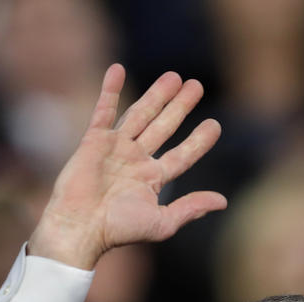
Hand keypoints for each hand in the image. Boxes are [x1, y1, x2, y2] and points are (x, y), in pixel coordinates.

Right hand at [29, 64, 226, 268]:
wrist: (80, 226)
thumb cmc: (119, 229)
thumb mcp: (162, 222)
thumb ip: (191, 208)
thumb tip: (223, 202)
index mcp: (153, 179)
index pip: (182, 155)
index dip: (199, 141)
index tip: (215, 124)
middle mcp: (136, 160)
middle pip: (164, 126)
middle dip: (180, 106)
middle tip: (196, 86)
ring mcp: (115, 148)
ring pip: (140, 114)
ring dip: (156, 95)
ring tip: (174, 76)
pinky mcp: (93, 141)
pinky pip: (103, 110)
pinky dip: (109, 90)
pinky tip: (118, 69)